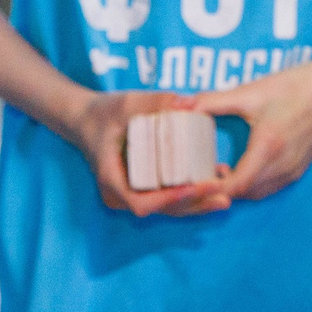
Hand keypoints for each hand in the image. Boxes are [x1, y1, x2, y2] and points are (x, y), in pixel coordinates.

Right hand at [66, 88, 213, 217]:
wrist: (85, 120)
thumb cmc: (103, 112)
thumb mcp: (126, 103)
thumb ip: (155, 101)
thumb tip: (191, 102)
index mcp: (112, 180)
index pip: (142, 202)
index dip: (170, 200)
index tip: (194, 188)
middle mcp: (120, 195)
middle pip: (161, 209)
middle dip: (193, 204)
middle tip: (224, 195)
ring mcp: (130, 195)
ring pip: (167, 207)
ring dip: (196, 203)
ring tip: (226, 192)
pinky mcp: (141, 189)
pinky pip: (167, 197)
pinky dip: (190, 193)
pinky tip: (215, 179)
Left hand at [187, 53, 311, 205]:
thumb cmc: (295, 87)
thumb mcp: (251, 92)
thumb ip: (213, 101)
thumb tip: (180, 106)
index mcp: (268, 149)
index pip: (233, 186)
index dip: (210, 188)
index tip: (193, 180)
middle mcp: (282, 167)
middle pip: (243, 194)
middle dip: (220, 189)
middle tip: (201, 173)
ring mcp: (293, 171)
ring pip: (257, 193)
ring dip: (237, 188)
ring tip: (220, 169)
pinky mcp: (299, 169)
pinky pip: (270, 187)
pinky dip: (253, 184)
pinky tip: (244, 165)